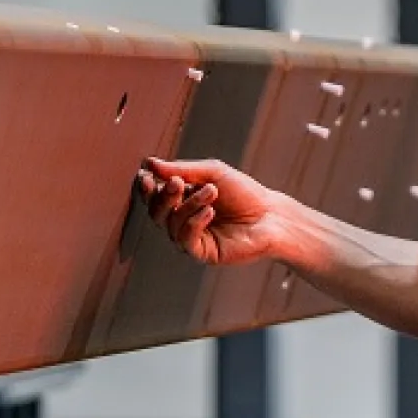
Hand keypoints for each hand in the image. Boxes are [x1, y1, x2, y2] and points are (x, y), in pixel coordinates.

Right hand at [137, 158, 283, 266]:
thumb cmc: (244, 193)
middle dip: (164, 196)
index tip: (146, 175)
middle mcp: (183, 221)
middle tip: (179, 183)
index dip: (147, 188)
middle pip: (157, 212)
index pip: (155, 196)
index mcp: (182, 201)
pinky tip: (209, 211)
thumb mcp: (213, 173)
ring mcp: (191, 239)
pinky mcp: (202, 253)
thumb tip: (149, 163)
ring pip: (171, 225)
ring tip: (212, 192)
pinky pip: (185, 240)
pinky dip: (194, 223)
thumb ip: (182, 169)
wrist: (271, 216)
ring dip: (188, 205)